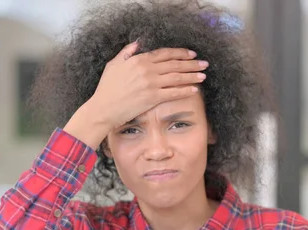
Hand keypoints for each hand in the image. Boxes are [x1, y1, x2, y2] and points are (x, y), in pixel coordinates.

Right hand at [88, 41, 208, 127]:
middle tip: (204, 64)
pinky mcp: (153, 98)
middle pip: (175, 64)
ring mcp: (151, 84)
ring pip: (177, 77)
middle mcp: (147, 70)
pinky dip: (185, 90)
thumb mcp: (114, 65)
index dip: (180, 53)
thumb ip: (127, 52)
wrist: (103, 109)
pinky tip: (194, 89)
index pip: (164, 54)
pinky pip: (174, 93)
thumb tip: (137, 44)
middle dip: (192, 63)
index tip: (191, 54)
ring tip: (203, 75)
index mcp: (138, 60)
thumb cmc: (106, 88)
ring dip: (192, 76)